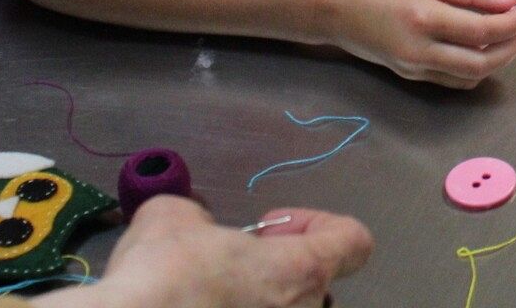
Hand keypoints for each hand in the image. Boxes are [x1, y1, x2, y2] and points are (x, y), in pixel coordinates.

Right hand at [39, 196, 370, 307]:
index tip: (271, 224)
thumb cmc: (162, 276)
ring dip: (251, 301)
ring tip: (203, 295)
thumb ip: (199, 217)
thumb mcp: (172, 218)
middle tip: (227, 265)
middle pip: (314, 285)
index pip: (353, 242)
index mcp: (301, 271)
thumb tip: (194, 225)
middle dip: (275, 269)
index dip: (319, 224)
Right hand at [319, 0, 515, 88]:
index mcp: (424, 18)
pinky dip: (475, 69)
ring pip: (470, 77)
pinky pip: (454, 80)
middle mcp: (420, 51)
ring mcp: (415, 69)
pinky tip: (480, 49)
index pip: (481, 31)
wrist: (337, 10)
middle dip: (510, 47)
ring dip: (496, 60)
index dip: (511, 24)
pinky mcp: (411, 77)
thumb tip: (509, 3)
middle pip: (481, 63)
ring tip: (504, 36)